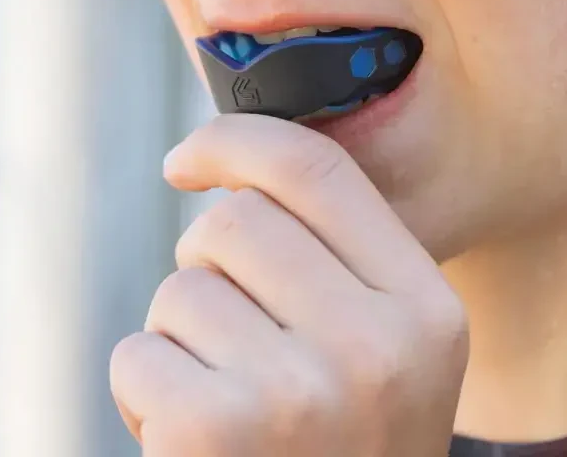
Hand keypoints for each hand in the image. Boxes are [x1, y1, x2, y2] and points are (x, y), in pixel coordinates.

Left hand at [110, 112, 468, 455]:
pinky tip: (188, 441)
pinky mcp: (216, 436)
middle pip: (234, 222)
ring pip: (180, 286)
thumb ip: (336, 260)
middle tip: (233, 339)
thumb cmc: (339, 451)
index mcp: (427, 311)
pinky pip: (139, 351)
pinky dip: (145, 388)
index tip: (185, 159)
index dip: (238, 141)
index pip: (318, 171)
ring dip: (178, 337)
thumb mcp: (384, 356)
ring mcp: (300, 394)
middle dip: (207, 268)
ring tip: (223, 403)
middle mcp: (378, 347)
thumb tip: (224, 167)